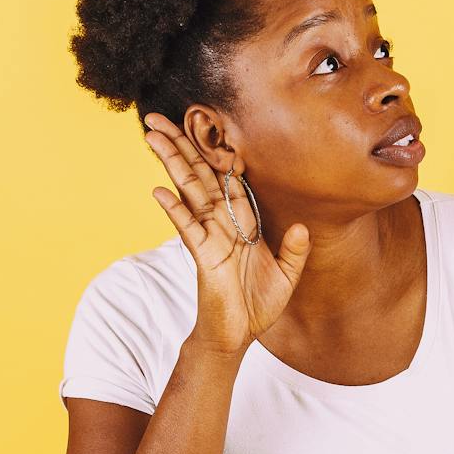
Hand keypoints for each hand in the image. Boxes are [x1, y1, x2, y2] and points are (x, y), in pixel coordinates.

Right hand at [142, 112, 310, 356]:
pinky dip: (174, 209)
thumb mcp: (287, 276)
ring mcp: (209, 236)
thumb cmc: (257, 305)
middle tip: (159, 117)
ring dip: (171, 163)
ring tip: (151, 136)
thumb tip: (302, 227)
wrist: (239, 336)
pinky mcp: (203, 255)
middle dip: (181, 145)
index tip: (204, 122)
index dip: (216, 151)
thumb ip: (295, 251)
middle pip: (200, 175)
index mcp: (241, 222)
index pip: (227, 178)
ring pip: (188, 191)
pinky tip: (159, 190)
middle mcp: (222, 223)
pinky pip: (187, 227)